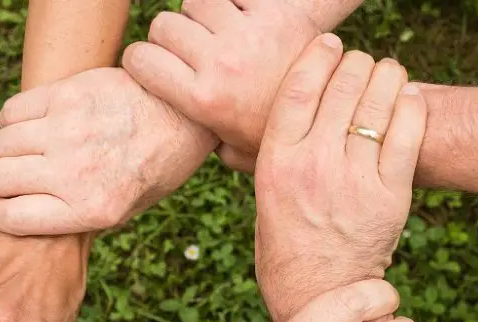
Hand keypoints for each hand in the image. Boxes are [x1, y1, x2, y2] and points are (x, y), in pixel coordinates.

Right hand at [0, 67, 216, 235]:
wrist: (184, 115)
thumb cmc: (156, 166)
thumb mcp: (127, 209)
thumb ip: (78, 217)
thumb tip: (27, 218)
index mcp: (91, 210)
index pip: (9, 217)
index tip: (3, 206)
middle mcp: (75, 172)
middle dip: (3, 181)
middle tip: (22, 176)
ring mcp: (68, 131)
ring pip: (1, 143)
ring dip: (10, 149)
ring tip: (33, 148)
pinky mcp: (66, 95)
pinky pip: (11, 111)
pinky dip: (14, 120)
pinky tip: (36, 123)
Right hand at [123, 0, 363, 171]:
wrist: (336, 107)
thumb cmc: (283, 134)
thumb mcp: (238, 151)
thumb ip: (206, 143)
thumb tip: (182, 143)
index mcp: (203, 99)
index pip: (141, 59)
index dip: (141, 59)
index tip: (152, 65)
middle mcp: (220, 63)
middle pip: (164, 25)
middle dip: (170, 36)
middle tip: (189, 50)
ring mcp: (246, 34)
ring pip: (195, 2)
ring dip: (201, 14)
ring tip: (217, 33)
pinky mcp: (272, 11)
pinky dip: (231, 1)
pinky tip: (241, 19)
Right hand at [254, 36, 426, 321]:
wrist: (317, 293)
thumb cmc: (284, 243)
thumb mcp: (262, 195)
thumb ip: (268, 154)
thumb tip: (272, 112)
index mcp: (276, 162)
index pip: (298, 88)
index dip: (318, 56)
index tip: (329, 44)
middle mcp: (313, 165)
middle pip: (342, 86)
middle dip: (356, 63)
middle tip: (361, 63)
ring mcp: (354, 180)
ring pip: (378, 102)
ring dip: (386, 76)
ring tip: (387, 73)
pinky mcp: (390, 196)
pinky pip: (408, 133)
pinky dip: (411, 105)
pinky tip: (407, 97)